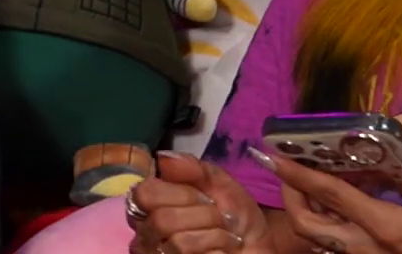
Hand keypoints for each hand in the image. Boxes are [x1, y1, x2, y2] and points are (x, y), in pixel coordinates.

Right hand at [126, 150, 270, 252]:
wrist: (258, 246)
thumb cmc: (234, 215)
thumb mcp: (219, 182)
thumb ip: (192, 168)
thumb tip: (163, 158)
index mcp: (152, 205)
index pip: (143, 194)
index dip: (178, 193)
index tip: (205, 196)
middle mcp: (148, 233)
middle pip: (162, 219)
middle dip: (203, 215)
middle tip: (221, 218)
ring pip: (178, 242)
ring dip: (214, 235)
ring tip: (227, 237)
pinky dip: (218, 252)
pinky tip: (224, 252)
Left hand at [254, 103, 401, 253]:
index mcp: (388, 227)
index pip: (332, 196)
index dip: (298, 173)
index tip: (273, 155)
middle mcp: (370, 250)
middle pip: (309, 226)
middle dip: (291, 196)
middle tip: (288, 169)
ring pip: (321, 240)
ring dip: (309, 211)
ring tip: (309, 182)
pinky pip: (340, 249)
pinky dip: (329, 226)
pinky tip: (339, 207)